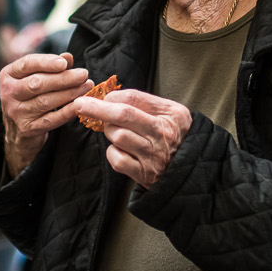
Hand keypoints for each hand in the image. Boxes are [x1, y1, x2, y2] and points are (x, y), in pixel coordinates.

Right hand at [0, 52, 89, 176]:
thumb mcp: (34, 78)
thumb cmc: (29, 97)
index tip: (64, 62)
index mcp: (8, 75)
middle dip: (63, 78)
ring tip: (87, 86)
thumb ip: (51, 67)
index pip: (27, 64)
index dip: (47, 62)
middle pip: (37, 83)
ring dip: (70, 93)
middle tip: (83, 74)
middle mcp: (8, 93)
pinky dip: (68, 111)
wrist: (17, 131)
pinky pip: (52, 119)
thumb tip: (68, 57)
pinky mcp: (28, 129)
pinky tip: (80, 104)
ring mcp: (17, 113)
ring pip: (46, 101)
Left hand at [74, 89, 191, 187]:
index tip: (99, 96)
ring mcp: (153, 156)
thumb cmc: (175, 135)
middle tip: (80, 103)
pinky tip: (119, 149)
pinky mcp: (144, 174)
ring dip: (109, 132)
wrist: (191, 169)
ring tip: (115, 131)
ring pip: (117, 136)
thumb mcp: (171, 113)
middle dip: (97, 107)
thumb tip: (111, 96)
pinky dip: (112, 152)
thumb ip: (146, 102)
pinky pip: (117, 159)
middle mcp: (162, 134)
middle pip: (123, 115)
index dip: (112, 96)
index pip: (134, 99)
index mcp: (170, 115)